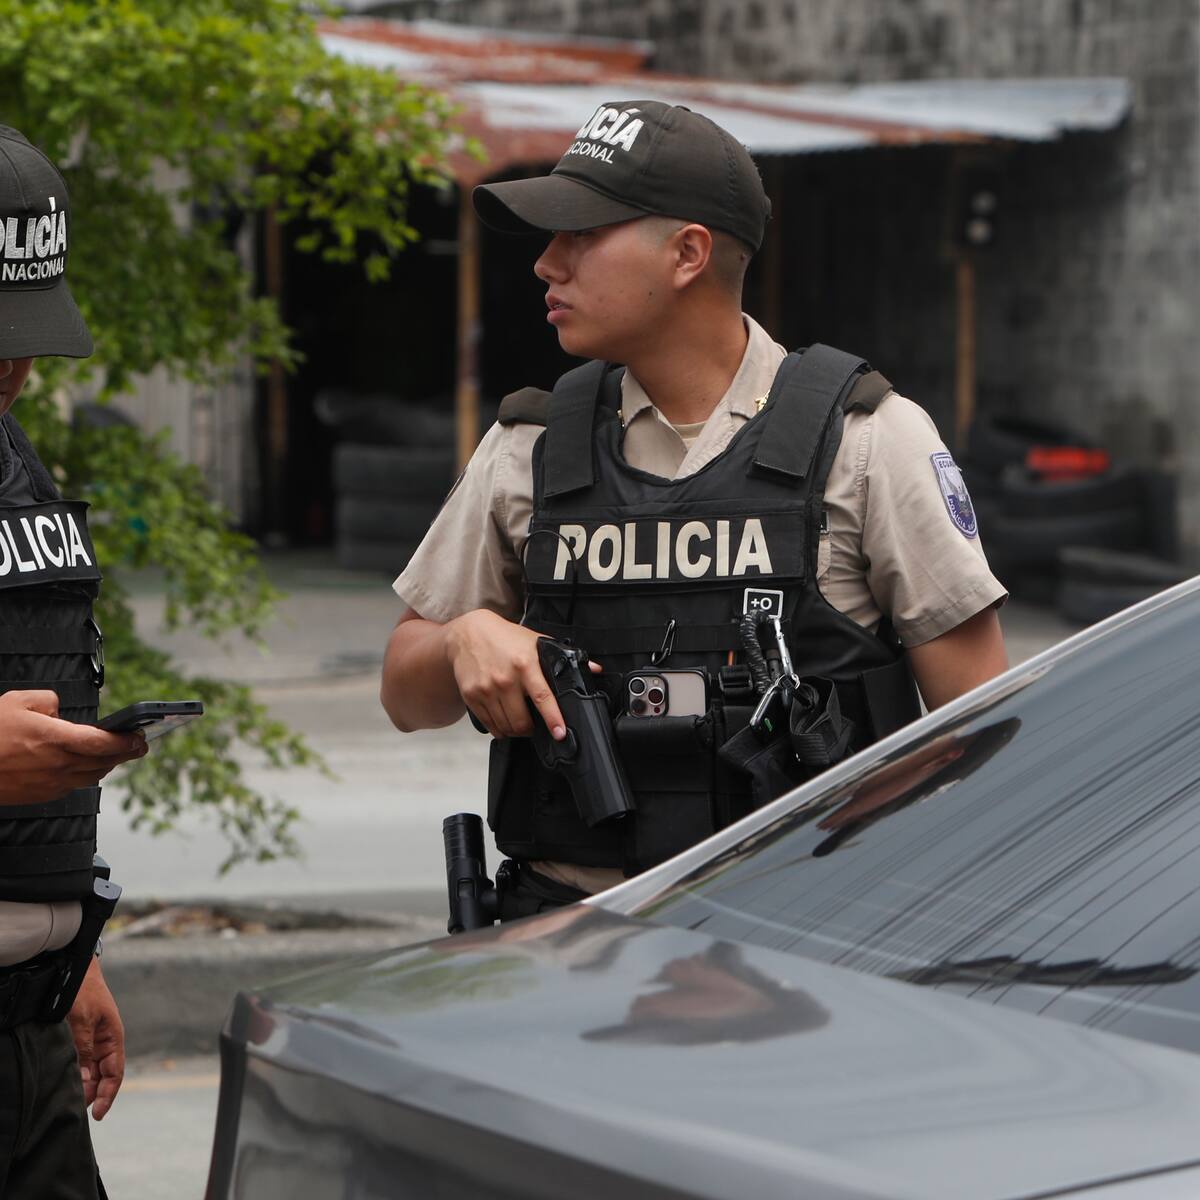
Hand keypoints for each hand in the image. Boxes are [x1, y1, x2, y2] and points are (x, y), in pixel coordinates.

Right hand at [0, 690, 146, 805]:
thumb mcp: (17, 701)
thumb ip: (48, 701)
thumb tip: (61, 711)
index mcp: (55, 739)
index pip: (103, 743)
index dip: (126, 742)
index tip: (140, 738)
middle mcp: (57, 764)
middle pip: (104, 762)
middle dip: (125, 754)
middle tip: (138, 746)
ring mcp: (50, 783)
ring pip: (91, 776)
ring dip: (107, 765)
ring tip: (115, 754)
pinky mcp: (41, 795)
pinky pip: (73, 785)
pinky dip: (85, 775)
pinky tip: (85, 766)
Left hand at [68, 957, 124, 1119]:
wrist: (75, 968)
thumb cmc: (83, 991)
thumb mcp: (83, 1021)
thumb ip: (84, 1050)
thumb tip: (85, 1081)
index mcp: (113, 1038)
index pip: (115, 1074)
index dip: (108, 1095)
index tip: (97, 1115)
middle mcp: (104, 1042)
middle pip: (102, 1076)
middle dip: (92, 1094)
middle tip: (76, 1111)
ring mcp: (92, 1040)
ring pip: (90, 1070)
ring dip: (83, 1085)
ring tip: (68, 1101)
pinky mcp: (79, 1037)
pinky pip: (80, 1061)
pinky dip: (75, 1073)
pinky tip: (65, 1082)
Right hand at [446, 611, 598, 739]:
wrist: (468, 633)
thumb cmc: (505, 638)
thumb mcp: (536, 642)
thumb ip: (564, 658)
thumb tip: (594, 669)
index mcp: (525, 664)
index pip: (543, 697)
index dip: (553, 719)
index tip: (560, 733)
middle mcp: (505, 679)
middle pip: (522, 721)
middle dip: (532, 730)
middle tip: (536, 727)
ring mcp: (486, 689)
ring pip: (506, 726)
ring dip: (516, 731)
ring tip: (520, 723)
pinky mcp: (472, 696)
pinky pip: (489, 725)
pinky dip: (499, 729)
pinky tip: (504, 721)